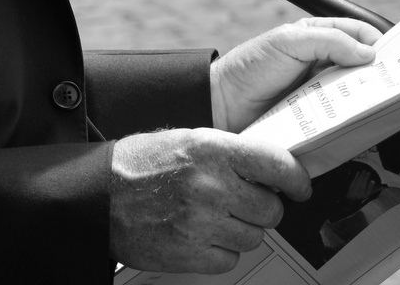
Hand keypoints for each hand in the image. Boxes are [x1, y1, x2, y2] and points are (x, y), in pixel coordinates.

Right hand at [109, 127, 310, 273]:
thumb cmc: (142, 163)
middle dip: (263, 207)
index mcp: (211, 150)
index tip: (300, 187)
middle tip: (244, 200)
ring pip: (254, 237)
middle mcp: (209, 186)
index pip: (276, 165)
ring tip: (218, 217)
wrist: (100, 194)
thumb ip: (230, 153)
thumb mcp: (188, 140)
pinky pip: (230, 260)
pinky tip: (203, 234)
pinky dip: (222, 251)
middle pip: (270, 209)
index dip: (295, 179)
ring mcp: (200, 223)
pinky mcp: (189, 254)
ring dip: (242, 230)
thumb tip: (272, 168)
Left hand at [211, 17, 380, 133]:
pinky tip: (361, 126)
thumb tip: (367, 53)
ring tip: (381, 105)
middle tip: (396, 84)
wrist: (222, 106)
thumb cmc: (250, 66)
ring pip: (356, 96)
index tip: (397, 55)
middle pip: (363, 68)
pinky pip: (342, 121)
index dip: (378, 42)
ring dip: (368, 100)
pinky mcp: (317, 120)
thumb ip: (328, 40)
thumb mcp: (288, 41)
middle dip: (379, 74)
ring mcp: (321, 94)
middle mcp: (323, 65)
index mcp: (318, 37)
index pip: (358, 35)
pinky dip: (354, 123)